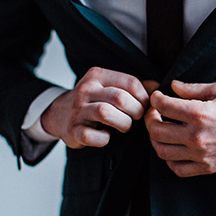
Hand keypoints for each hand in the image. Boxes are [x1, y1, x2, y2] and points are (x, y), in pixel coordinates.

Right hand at [41, 67, 156, 148]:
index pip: (130, 82)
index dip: (144, 98)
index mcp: (98, 75)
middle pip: (120, 98)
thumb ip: (132, 86)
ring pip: (105, 113)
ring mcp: (77, 110)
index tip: (145, 107)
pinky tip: (106, 136)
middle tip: (136, 118)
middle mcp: (86, 90)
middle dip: (136, 111)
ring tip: (124, 126)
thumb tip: (157, 88)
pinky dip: (104, 139)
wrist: (58, 114)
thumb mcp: (109, 86)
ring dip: (123, 124)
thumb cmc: (92, 101)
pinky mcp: (73, 130)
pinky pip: (92, 136)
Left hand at [144, 80, 215, 176]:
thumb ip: (192, 88)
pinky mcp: (207, 167)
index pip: (162, 106)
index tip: (157, 97)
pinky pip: (177, 169)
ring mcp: (201, 155)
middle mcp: (197, 136)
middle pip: (156, 130)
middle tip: (155, 113)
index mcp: (200, 114)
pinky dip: (169, 159)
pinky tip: (173, 148)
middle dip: (150, 119)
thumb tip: (173, 87)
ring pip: (162, 151)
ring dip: (156, 139)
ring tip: (161, 130)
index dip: (155, 99)